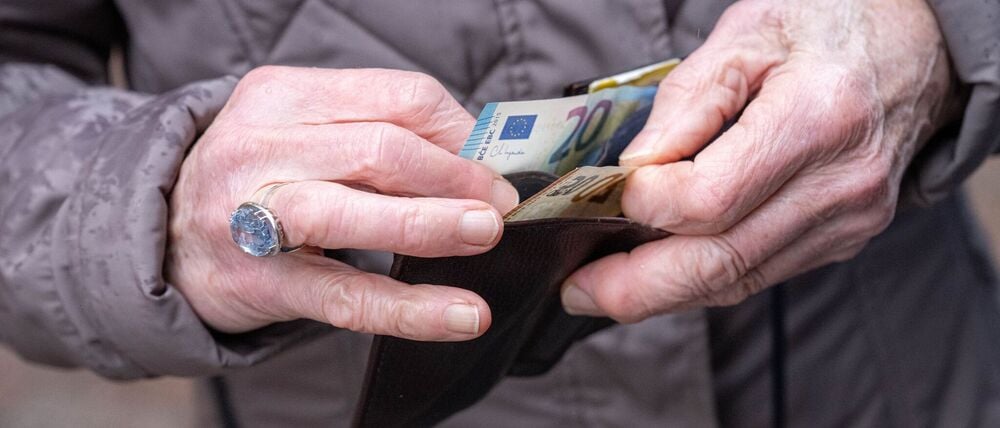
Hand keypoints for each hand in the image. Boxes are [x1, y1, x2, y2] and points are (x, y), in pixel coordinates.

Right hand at [166, 66, 519, 339]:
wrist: (161, 238)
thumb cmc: (256, 180)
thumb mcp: (301, 132)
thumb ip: (375, 133)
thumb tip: (475, 159)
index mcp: (280, 96)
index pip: (396, 98)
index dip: (459, 133)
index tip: (492, 165)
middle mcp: (258, 147)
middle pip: (379, 150)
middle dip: (455, 176)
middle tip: (500, 205)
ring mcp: (250, 215)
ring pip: (352, 212)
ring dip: (432, 223)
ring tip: (486, 235)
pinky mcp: (258, 281)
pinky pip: (344, 295)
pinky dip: (410, 308)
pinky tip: (459, 314)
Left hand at [561, 0, 958, 320]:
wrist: (912, 49)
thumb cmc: (824, 27)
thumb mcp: (747, 34)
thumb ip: (686, 102)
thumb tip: (635, 170)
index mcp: (816, 119)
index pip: (710, 201)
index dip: (647, 206)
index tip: (608, 192)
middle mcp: (839, 185)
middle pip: (720, 263)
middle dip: (635, 287)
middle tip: (576, 288)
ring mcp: (847, 221)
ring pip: (736, 281)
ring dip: (661, 293)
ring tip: (601, 288)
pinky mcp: (842, 239)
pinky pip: (758, 273)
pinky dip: (701, 279)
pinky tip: (658, 272)